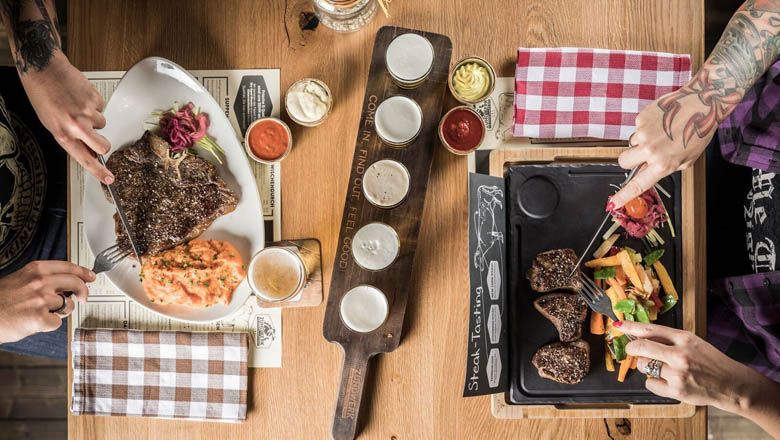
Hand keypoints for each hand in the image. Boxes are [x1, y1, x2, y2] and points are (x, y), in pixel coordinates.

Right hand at [0, 261, 94, 343]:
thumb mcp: (19, 279)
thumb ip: (42, 279)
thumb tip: (65, 284)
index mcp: (35, 269)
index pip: (68, 267)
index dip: (83, 272)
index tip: (91, 276)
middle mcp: (40, 282)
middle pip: (75, 283)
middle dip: (84, 292)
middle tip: (84, 298)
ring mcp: (41, 300)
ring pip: (68, 305)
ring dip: (60, 311)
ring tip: (43, 313)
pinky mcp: (40, 318)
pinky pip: (57, 322)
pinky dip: (49, 325)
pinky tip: (34, 322)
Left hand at [19, 52, 113, 183]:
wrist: (43, 69)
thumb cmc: (42, 95)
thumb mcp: (50, 123)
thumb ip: (69, 138)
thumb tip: (87, 149)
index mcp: (63, 134)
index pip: (85, 159)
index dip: (99, 171)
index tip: (109, 178)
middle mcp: (76, 126)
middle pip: (104, 145)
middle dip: (102, 143)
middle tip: (94, 135)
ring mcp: (87, 113)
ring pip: (102, 124)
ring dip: (94, 118)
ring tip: (78, 106)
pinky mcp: (95, 100)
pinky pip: (101, 108)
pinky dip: (93, 104)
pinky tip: (80, 97)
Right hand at [610, 84, 714, 208]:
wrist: (702, 103)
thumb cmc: (698, 131)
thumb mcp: (687, 159)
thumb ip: (667, 167)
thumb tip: (650, 170)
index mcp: (663, 164)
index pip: (638, 184)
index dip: (624, 195)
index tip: (613, 203)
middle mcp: (650, 150)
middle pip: (624, 160)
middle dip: (630, 158)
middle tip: (642, 153)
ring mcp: (644, 134)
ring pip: (632, 142)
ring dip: (642, 140)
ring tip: (662, 132)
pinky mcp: (641, 119)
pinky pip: (638, 127)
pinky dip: (647, 126)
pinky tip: (662, 121)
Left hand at [618, 320, 759, 412]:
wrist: (731, 385)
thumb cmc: (710, 361)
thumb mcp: (692, 342)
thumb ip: (668, 338)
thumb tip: (640, 335)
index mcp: (684, 338)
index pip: (650, 329)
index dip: (630, 327)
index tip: (618, 325)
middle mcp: (679, 354)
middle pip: (640, 347)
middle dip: (632, 348)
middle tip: (633, 350)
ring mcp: (677, 374)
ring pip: (643, 366)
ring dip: (646, 366)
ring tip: (661, 368)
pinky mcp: (676, 391)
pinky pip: (650, 383)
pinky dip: (654, 382)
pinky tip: (667, 381)